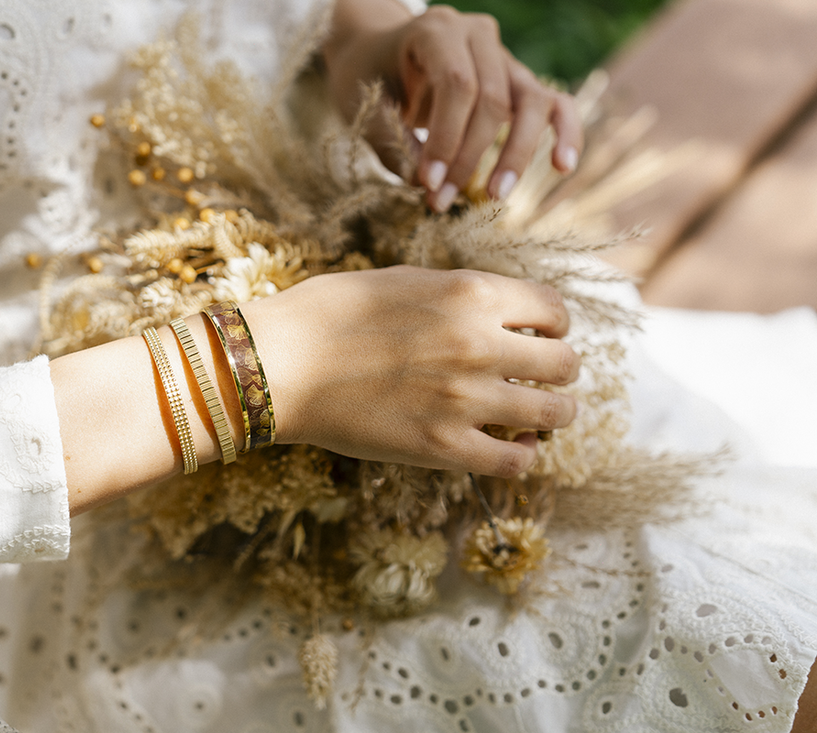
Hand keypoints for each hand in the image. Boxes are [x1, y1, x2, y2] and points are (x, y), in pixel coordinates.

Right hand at [241, 266, 579, 476]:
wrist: (280, 363)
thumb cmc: (328, 313)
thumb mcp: (403, 280)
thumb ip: (457, 295)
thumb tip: (493, 312)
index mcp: (470, 294)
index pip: (554, 308)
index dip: (555, 324)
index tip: (543, 334)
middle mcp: (479, 344)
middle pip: (565, 363)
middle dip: (559, 369)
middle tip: (544, 376)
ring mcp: (464, 399)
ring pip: (554, 413)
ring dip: (556, 414)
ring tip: (545, 416)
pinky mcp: (443, 447)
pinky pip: (515, 461)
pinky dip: (526, 454)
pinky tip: (516, 445)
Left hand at [321, 0, 583, 210]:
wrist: (377, 52)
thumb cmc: (368, 77)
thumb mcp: (366, 107)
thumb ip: (394, 143)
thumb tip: (430, 185)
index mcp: (437, 30)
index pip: (458, 83)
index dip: (447, 138)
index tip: (429, 184)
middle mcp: (477, 36)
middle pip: (494, 98)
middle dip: (470, 157)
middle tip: (442, 201)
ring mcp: (504, 57)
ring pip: (533, 101)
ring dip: (517, 154)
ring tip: (497, 196)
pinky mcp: (519, 82)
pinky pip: (555, 104)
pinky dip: (565, 133)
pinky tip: (562, 167)